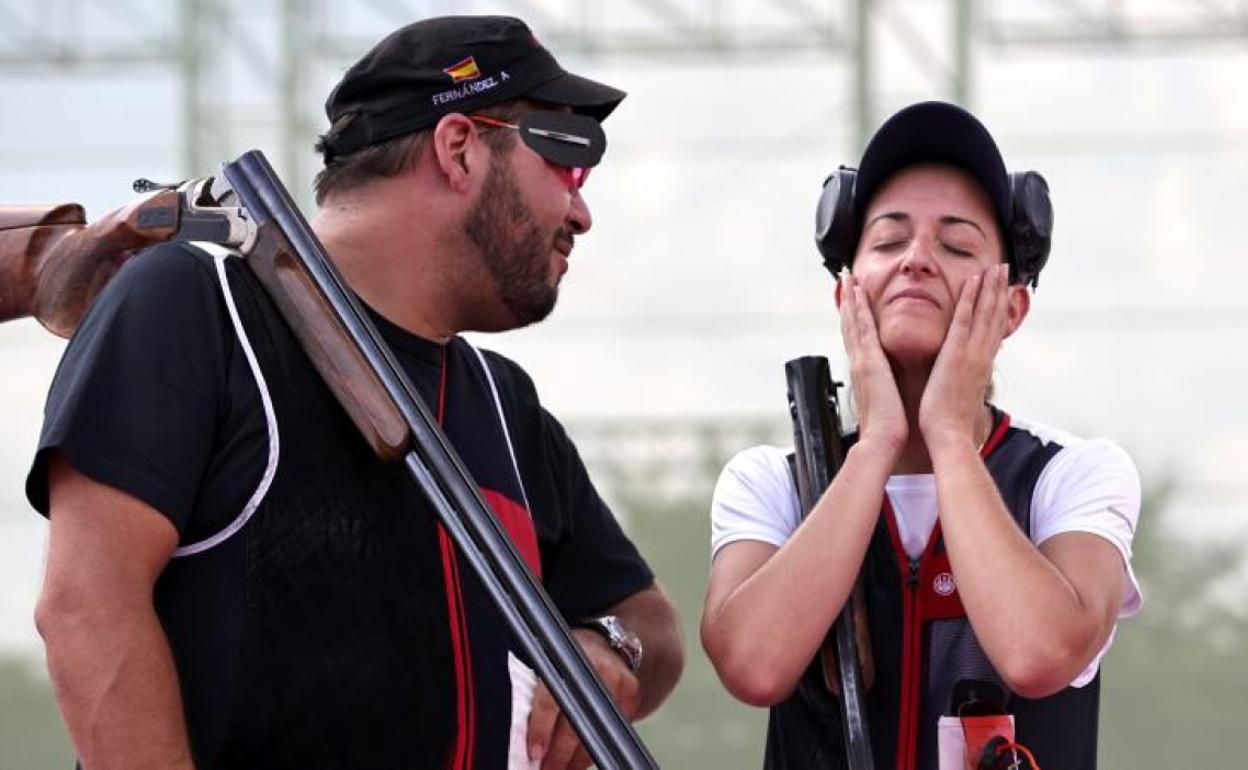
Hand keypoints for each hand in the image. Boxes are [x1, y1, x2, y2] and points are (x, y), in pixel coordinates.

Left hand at [527, 628, 641, 769]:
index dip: (541, 729)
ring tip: (562, 769)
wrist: (606, 644)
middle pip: (575, 723)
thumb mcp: (550, 662)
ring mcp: (616, 681)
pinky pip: (612, 732)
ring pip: (596, 732)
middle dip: (559, 755)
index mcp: (564, 658)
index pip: (551, 699)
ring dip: (576, 759)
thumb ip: (538, 691)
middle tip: (547, 769)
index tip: (534, 753)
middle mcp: (593, 668)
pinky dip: (595, 749)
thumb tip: (522, 736)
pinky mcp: (632, 694)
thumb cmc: (570, 656)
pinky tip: (581, 760)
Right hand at [839, 273, 907, 454]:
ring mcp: (861, 361)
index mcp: (865, 372)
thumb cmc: (885, 428)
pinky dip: (857, 309)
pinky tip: (857, 293)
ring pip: (853, 322)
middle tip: (846, 279)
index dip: (853, 317)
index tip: (853, 300)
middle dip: (848, 301)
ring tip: (849, 278)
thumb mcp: (883, 403)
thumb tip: (883, 387)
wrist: (881, 441)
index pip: (857, 338)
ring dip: (850, 298)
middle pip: (850, 325)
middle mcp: (859, 362)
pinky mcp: (868, 362)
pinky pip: (861, 328)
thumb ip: (881, 390)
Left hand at [919, 263, 1009, 447]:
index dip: (999, 309)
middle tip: (1005, 270)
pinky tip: (973, 280)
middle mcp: (982, 356)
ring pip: (985, 313)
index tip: (1004, 291)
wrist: (949, 434)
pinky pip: (965, 319)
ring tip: (996, 267)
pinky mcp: (958, 353)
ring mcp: (972, 353)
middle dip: (999, 292)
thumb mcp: (962, 396)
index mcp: (982, 366)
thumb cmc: (950, 422)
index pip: (993, 331)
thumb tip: (966, 378)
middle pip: (994, 317)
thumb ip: (966, 381)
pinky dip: (971, 298)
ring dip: (990, 287)